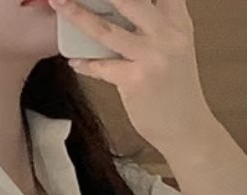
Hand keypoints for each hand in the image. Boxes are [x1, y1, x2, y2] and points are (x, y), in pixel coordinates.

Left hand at [47, 0, 215, 151]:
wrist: (187, 129)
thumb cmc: (176, 91)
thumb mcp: (174, 48)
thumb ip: (154, 26)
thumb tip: (121, 9)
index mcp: (177, 21)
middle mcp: (167, 34)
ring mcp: (151, 57)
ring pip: (106, 29)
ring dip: (77, 15)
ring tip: (59, 3)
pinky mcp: (135, 81)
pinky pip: (101, 67)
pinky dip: (85, 64)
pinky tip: (74, 60)